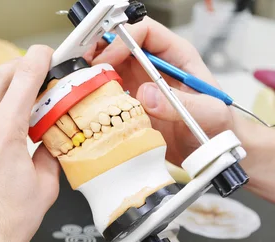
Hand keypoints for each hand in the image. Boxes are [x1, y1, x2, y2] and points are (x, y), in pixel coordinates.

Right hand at [90, 18, 274, 202]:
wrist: (209, 152)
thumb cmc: (216, 127)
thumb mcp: (207, 114)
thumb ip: (180, 104)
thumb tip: (145, 93)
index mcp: (176, 56)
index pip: (145, 33)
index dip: (123, 41)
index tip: (107, 60)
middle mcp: (154, 66)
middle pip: (121, 45)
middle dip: (99, 51)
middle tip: (83, 67)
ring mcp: (140, 83)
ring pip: (110, 67)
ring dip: (94, 73)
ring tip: (81, 84)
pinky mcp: (130, 103)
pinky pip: (108, 92)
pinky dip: (95, 95)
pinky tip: (87, 103)